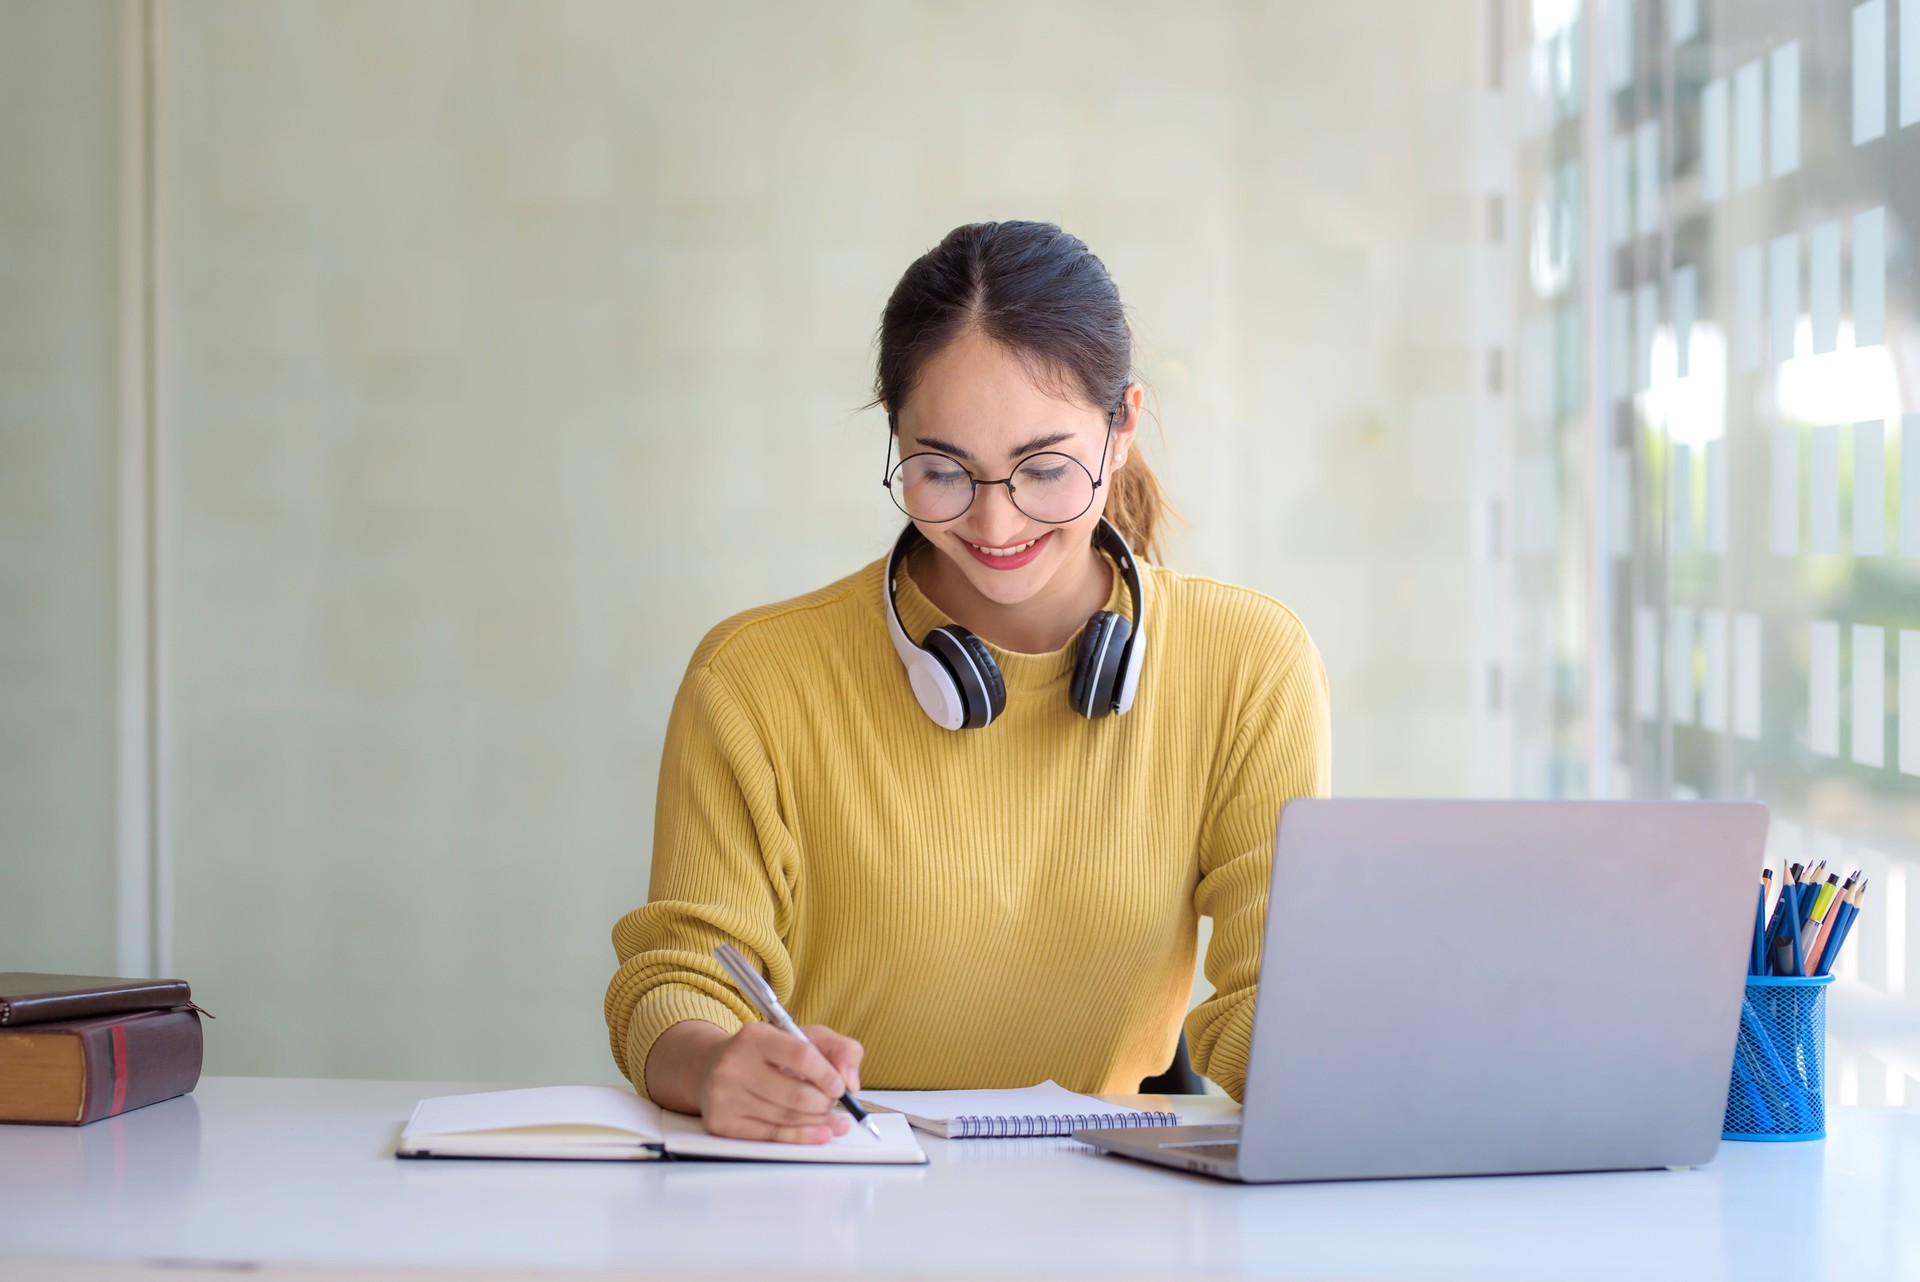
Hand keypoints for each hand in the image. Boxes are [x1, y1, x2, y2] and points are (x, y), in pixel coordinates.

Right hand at [695, 1022, 864, 1144]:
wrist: (711, 1067)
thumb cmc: (766, 1053)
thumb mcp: (804, 1037)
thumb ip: (839, 1049)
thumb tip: (851, 1081)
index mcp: (755, 1036)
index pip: (801, 1055)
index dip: (827, 1074)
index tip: (841, 1087)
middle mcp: (734, 1065)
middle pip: (796, 1094)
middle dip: (824, 1103)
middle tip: (832, 1102)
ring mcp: (724, 1096)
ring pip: (786, 1118)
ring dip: (817, 1121)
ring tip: (831, 1118)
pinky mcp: (721, 1123)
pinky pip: (771, 1136)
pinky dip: (801, 1137)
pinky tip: (820, 1133)